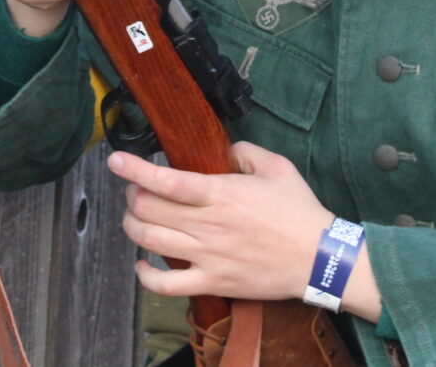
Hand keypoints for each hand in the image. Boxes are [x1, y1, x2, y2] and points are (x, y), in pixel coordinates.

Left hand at [109, 141, 334, 303]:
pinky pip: (166, 286)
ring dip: (133, 226)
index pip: (167, 181)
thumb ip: (244, 151)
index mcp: (222, 194)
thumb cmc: (299, 211)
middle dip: (133, 195)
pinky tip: (142, 263)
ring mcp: (207, 257)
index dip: (135, 170)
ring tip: (136, 216)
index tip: (116, 161)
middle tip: (135, 189)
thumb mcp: (277, 166)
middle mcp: (209, 225)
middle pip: (149, 209)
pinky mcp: (212, 282)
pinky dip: (145, 275)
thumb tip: (222, 149)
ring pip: (150, 242)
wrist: (319, 258)